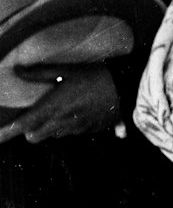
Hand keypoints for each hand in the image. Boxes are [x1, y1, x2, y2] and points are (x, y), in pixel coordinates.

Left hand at [0, 63, 120, 144]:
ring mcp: (73, 129)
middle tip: (31, 115)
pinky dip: (64, 126)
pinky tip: (75, 110)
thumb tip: (17, 69)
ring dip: (47, 127)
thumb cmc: (95, 75)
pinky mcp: (85, 132)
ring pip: (50, 136)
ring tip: (57, 108)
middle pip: (33, 137)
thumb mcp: (67, 70)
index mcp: (54, 106)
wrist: (125, 88)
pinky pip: (67, 133)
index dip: (7, 132)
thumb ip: (40, 73)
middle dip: (28, 130)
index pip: (23, 124)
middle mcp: (61, 122)